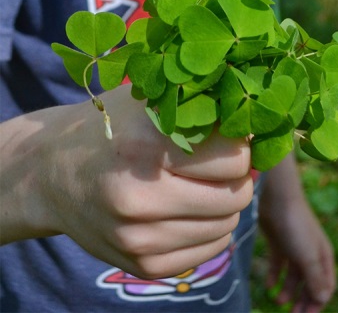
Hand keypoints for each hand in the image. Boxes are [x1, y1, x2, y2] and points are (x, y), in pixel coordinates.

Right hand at [0, 85, 252, 278]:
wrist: (51, 173)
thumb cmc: (107, 130)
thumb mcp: (146, 102)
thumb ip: (197, 108)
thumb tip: (255, 127)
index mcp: (144, 147)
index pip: (235, 157)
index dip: (238, 145)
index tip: (227, 139)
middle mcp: (140, 198)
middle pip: (236, 194)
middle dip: (235, 176)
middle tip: (216, 164)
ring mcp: (139, 240)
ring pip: (227, 225)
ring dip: (222, 202)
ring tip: (197, 185)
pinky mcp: (142, 266)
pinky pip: (210, 250)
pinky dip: (209, 228)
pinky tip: (187, 210)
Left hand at [259, 196, 335, 312]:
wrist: (278, 198)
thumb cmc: (297, 227)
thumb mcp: (308, 255)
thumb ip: (315, 278)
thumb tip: (321, 299)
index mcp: (323, 257)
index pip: (324, 287)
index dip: (317, 303)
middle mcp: (310, 253)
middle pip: (309, 283)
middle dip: (302, 300)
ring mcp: (293, 247)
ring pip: (293, 275)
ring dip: (287, 290)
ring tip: (277, 301)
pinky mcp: (278, 242)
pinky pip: (277, 264)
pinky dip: (274, 275)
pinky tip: (268, 285)